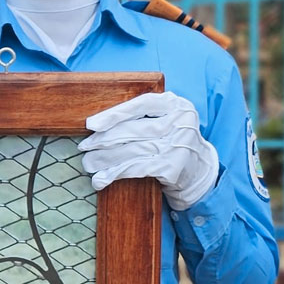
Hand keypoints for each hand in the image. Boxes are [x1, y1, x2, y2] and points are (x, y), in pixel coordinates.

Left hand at [79, 91, 218, 210]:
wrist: (200, 169)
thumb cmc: (172, 140)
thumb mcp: (165, 119)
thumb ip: (141, 116)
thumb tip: (96, 125)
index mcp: (175, 104)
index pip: (140, 105)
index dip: (114, 114)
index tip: (91, 124)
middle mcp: (180, 122)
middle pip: (133, 129)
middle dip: (103, 140)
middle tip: (84, 147)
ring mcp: (178, 145)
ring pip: (132, 150)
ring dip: (105, 159)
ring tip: (88, 164)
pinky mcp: (173, 167)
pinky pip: (137, 168)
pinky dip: (116, 173)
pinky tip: (101, 179)